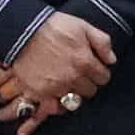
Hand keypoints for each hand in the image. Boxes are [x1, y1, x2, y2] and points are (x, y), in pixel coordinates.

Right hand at [0, 11, 114, 128]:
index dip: (100, 73)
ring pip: (73, 101)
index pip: (103, 78)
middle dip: (87, 84)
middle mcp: (72, 78)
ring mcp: (55, 87)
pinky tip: (55, 99)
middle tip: (79, 76)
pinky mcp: (38, 92)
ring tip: (66, 86)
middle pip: (89, 91)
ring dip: (71, 95)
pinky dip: (55, 107)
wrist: (22, 30)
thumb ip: (102, 42)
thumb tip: (112, 60)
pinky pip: (52, 109)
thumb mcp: (82, 26)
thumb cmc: (53, 25)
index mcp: (85, 62)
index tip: (94, 69)